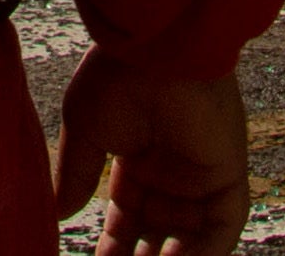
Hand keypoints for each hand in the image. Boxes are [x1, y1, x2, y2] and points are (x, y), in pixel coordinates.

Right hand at [57, 51, 247, 255]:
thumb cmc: (116, 76)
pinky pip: (221, 229)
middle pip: (158, 235)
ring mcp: (200, 176)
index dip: (114, 247)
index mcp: (138, 160)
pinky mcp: (226, 176)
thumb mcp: (84, 131)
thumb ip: (75, 175)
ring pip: (189, 238)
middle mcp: (171, 173)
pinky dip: (202, 254)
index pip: (128, 219)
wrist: (155, 48)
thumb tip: (58, 212)